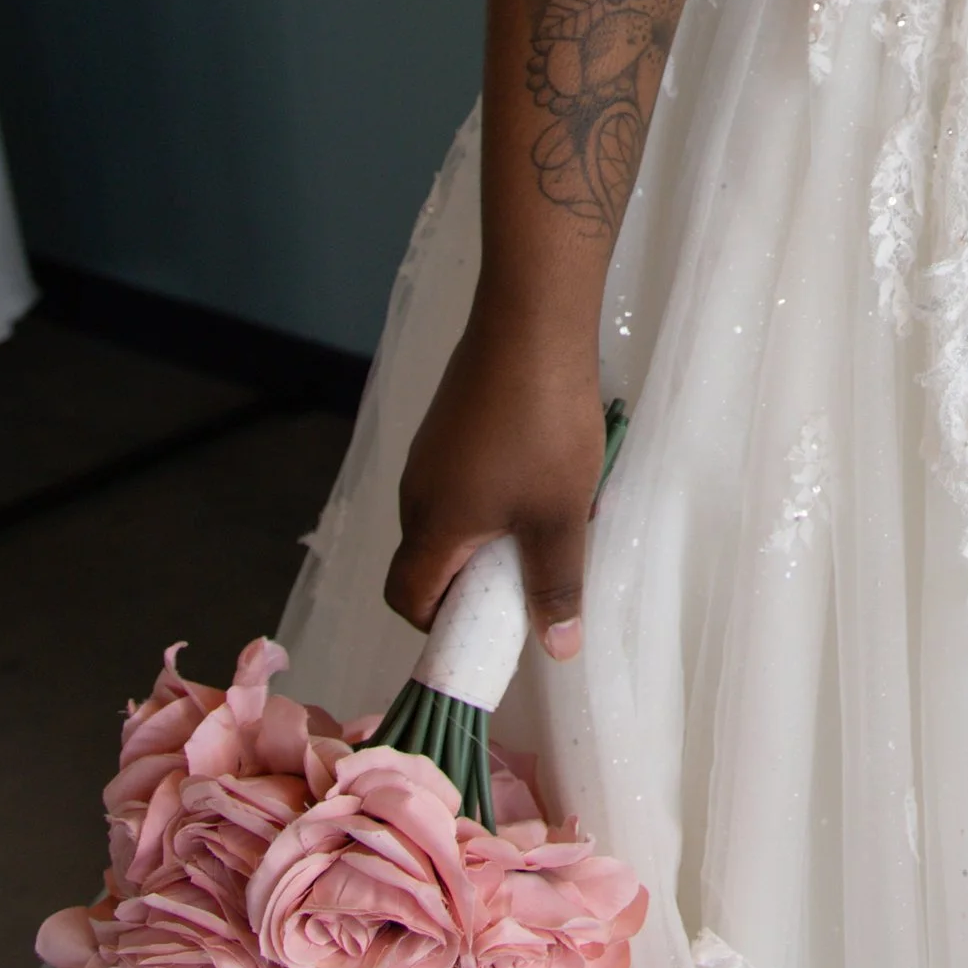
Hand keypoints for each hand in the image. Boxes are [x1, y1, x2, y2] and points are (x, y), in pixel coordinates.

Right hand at [385, 295, 607, 657]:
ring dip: (493, 532)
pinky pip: (465, 476)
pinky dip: (497, 492)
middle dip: (476, 580)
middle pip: (429, 557)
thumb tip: (557, 648)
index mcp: (433, 524)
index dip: (440, 626)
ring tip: (550, 520)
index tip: (491, 627)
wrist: (531, 319)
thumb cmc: (543, 426)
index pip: (407, 597)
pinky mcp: (453, 417)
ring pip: (453, 514)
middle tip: (533, 577)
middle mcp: (418, 489)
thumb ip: (556, 584)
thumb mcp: (560, 516)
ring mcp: (432, 448)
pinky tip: (546, 472)